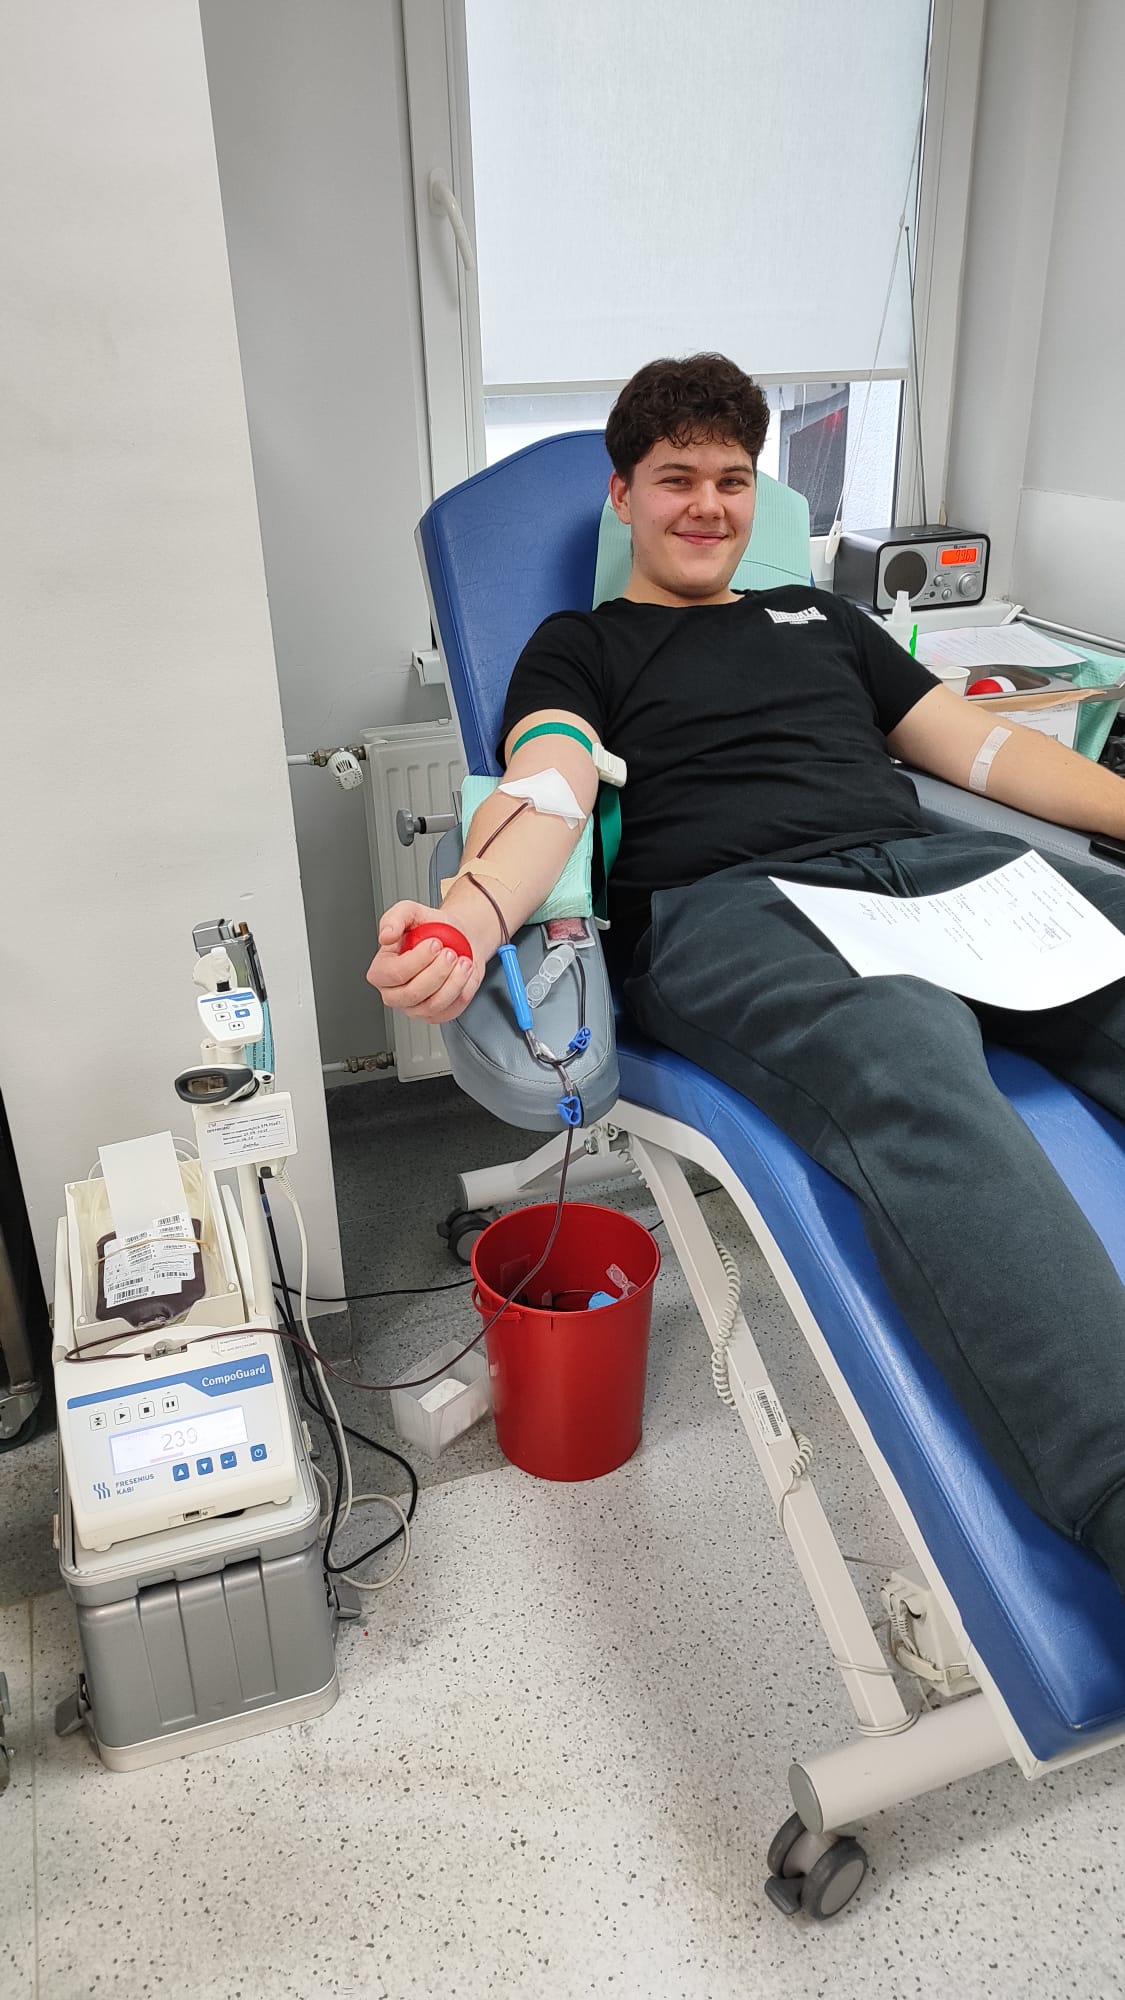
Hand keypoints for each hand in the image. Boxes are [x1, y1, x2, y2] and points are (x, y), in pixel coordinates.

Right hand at [365, 900, 484, 1024]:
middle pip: (412, 993)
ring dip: (454, 981)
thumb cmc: (433, 929)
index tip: (435, 943)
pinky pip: (450, 1010)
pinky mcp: (435, 1015)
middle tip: (449, 953)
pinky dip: (462, 991)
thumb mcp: (412, 912)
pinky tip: (464, 973)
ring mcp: (414, 1007)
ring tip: (462, 960)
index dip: (418, 959)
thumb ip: (395, 917)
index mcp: (381, 970)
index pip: (394, 973)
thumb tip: (385, 935)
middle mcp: (394, 993)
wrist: (458, 939)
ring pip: (433, 1004)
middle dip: (438, 971)